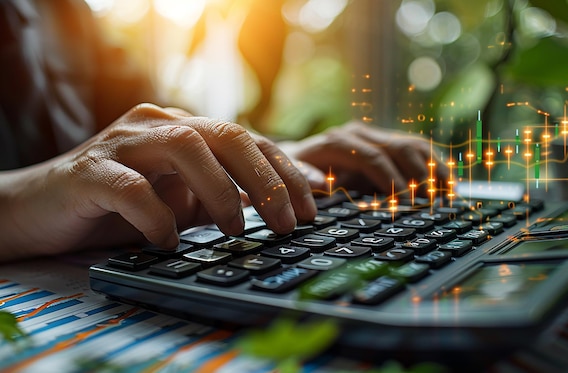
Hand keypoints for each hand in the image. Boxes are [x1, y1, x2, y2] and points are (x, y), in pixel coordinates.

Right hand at [0, 104, 316, 260]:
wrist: (39, 210)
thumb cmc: (118, 207)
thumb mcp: (180, 202)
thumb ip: (219, 200)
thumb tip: (275, 213)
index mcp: (184, 129)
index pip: (248, 140)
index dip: (286, 171)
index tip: (314, 205)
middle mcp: (157, 125)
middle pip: (226, 135)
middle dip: (266, 180)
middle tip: (288, 223)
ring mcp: (123, 143)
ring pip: (185, 148)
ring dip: (219, 192)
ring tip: (236, 231)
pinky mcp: (89, 171)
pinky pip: (132, 187)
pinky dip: (158, 216)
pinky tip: (167, 241)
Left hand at [280, 121, 445, 194]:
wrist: (289, 157)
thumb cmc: (291, 172)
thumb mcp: (291, 177)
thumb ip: (305, 180)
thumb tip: (325, 186)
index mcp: (338, 141)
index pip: (372, 157)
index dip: (390, 179)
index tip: (404, 201)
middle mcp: (359, 134)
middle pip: (398, 148)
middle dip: (418, 176)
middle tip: (433, 202)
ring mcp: (373, 135)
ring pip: (412, 145)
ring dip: (432, 168)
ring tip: (448, 194)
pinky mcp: (384, 142)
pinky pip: (416, 148)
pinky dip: (434, 164)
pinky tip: (448, 183)